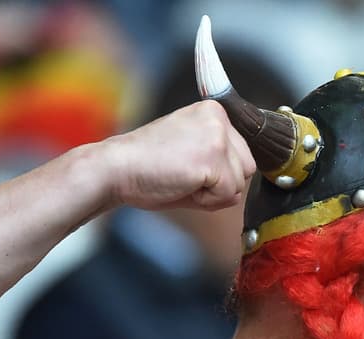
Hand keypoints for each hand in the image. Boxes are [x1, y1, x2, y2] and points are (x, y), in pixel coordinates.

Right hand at [101, 99, 255, 211]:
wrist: (116, 169)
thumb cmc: (148, 166)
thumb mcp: (191, 148)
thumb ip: (220, 154)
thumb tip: (244, 175)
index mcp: (213, 111)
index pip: (242, 154)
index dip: (217, 172)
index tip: (186, 165)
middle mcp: (218, 118)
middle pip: (247, 169)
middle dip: (220, 183)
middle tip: (184, 175)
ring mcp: (217, 137)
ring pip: (239, 184)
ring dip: (213, 193)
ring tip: (182, 179)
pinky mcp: (212, 158)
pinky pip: (228, 195)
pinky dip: (206, 202)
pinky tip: (182, 185)